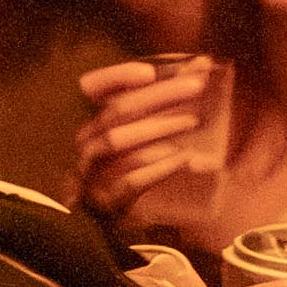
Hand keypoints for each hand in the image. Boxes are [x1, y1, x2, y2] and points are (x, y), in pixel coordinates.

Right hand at [72, 57, 225, 235]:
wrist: (113, 223)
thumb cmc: (131, 166)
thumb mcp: (141, 129)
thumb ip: (165, 97)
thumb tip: (202, 63)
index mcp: (89, 120)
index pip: (91, 87)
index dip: (117, 77)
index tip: (150, 72)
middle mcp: (85, 143)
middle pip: (117, 111)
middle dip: (159, 96)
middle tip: (196, 86)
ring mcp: (92, 174)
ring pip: (118, 142)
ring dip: (159, 128)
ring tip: (193, 121)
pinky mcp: (107, 203)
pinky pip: (130, 181)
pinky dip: (158, 168)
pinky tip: (185, 159)